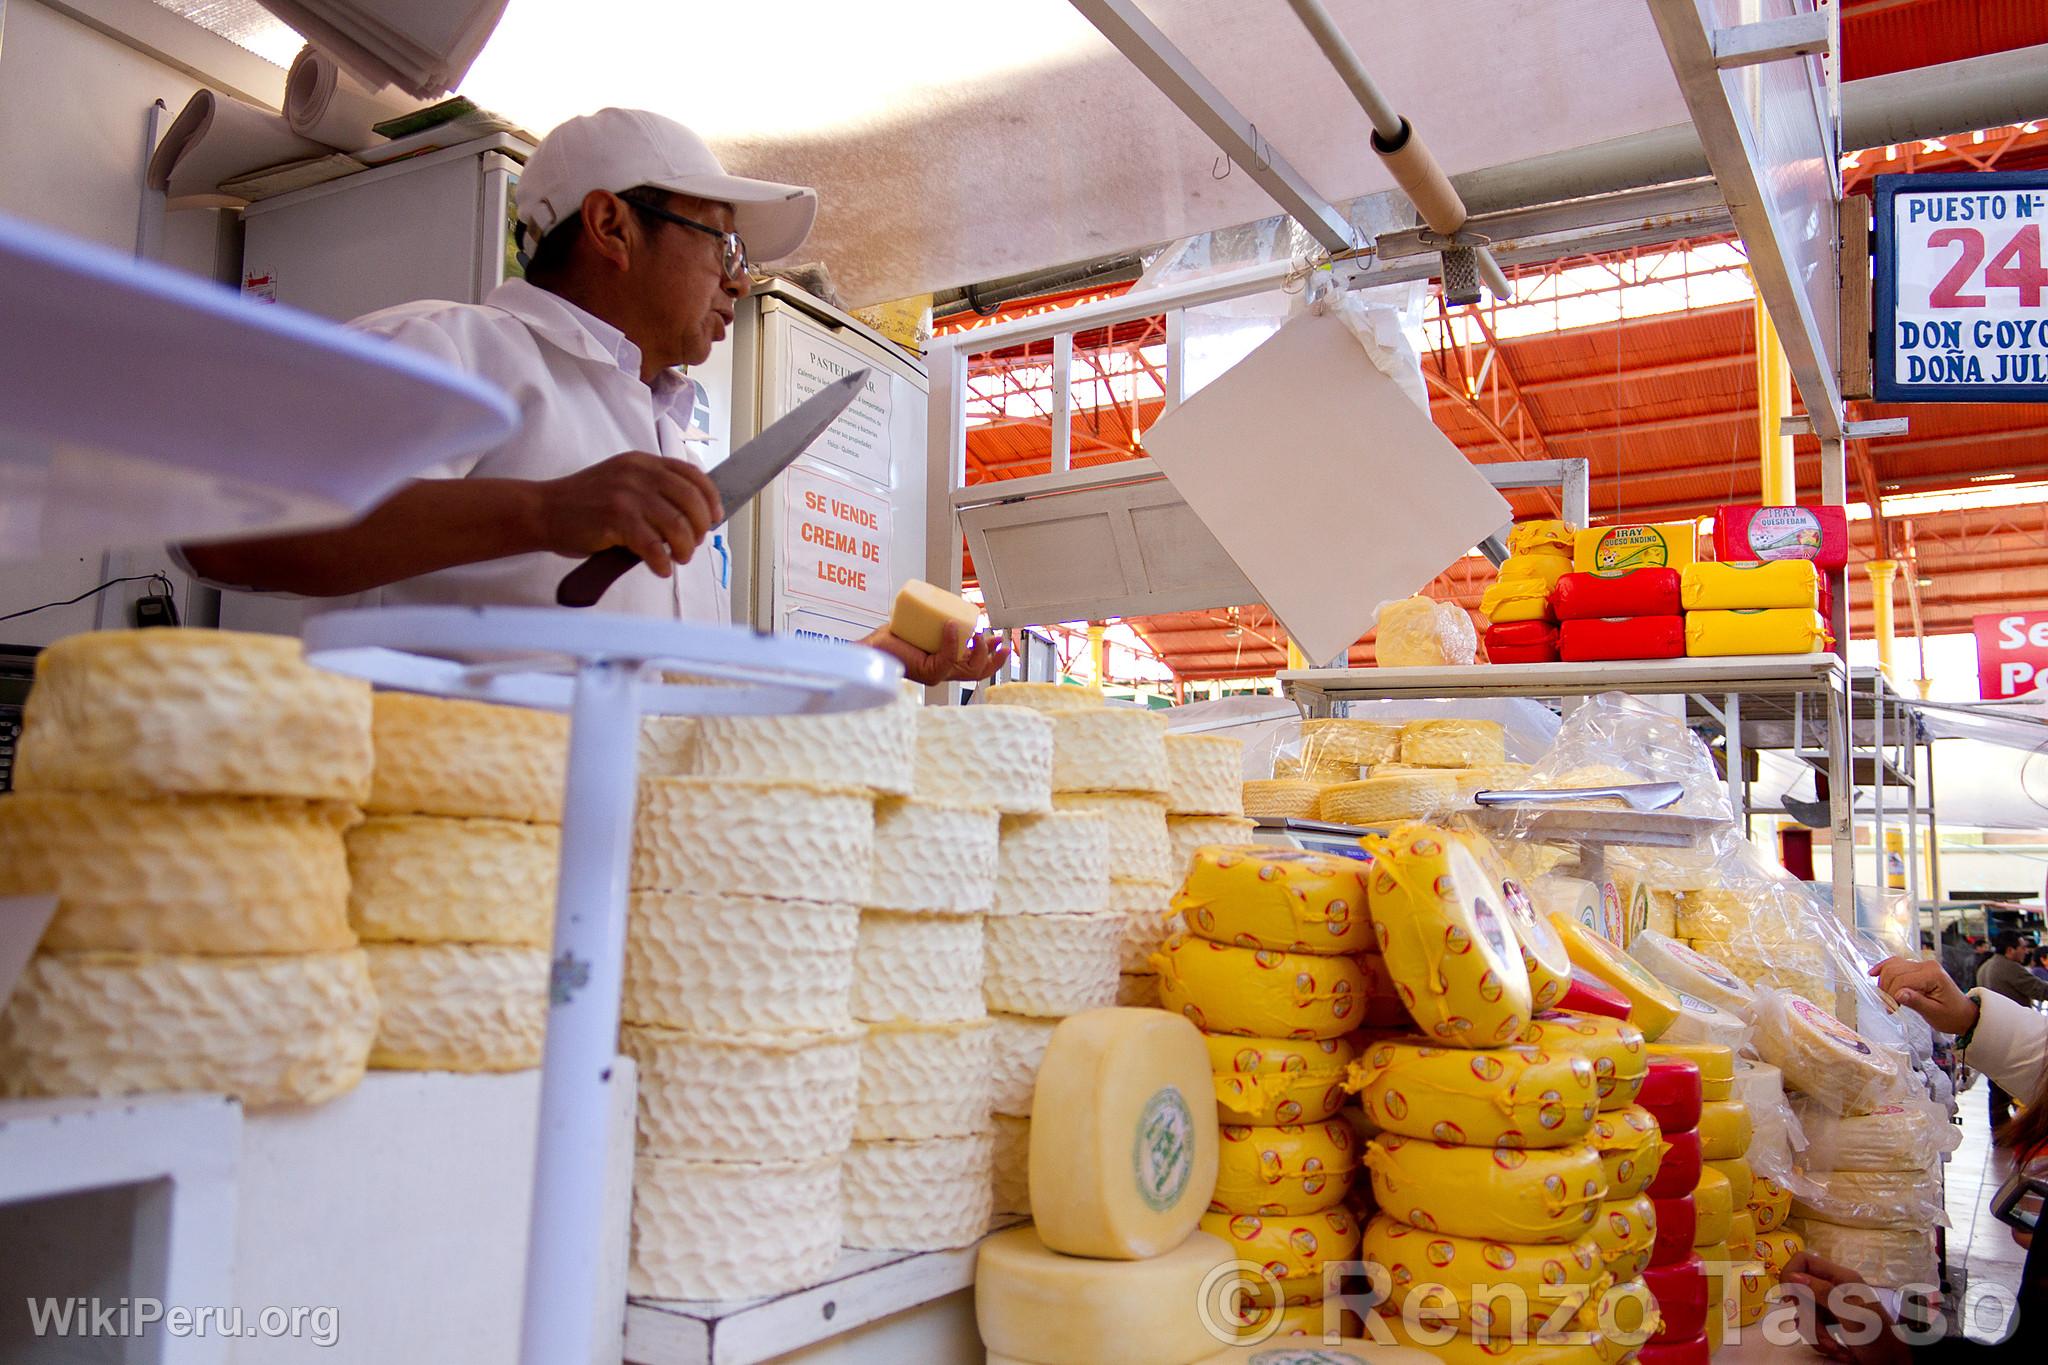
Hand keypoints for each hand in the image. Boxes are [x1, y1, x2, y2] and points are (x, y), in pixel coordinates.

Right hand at [534, 452, 724, 576]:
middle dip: (701, 528)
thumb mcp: (622, 482)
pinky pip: (653, 546)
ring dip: (685, 548)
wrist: (544, 510)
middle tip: (694, 544)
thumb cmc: (585, 504)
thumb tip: (693, 518)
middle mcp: (639, 474)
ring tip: (679, 559)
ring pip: (677, 525)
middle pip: (691, 500)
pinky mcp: (615, 519)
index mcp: (643, 462)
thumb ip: (654, 491)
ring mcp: (627, 495)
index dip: (711, 498)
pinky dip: (662, 562)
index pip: (692, 475)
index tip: (715, 518)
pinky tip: (660, 569)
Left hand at [866, 622, 1011, 686]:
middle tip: (998, 641)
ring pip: (968, 669)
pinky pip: (947, 659)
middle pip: (977, 672)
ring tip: (978, 633)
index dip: (992, 656)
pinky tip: (952, 626)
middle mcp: (943, 671)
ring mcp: (937, 674)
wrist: (872, 648)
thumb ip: (936, 622)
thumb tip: (950, 607)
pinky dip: (953, 642)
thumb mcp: (923, 627)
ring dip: (977, 650)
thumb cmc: (892, 639)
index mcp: (945, 663)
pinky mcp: (928, 672)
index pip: (975, 666)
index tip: (1000, 641)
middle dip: (993, 659)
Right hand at [1779, 1252, 1911, 1364]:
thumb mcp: (1850, 1314)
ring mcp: (1831, 1305)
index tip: (1789, 1298)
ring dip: (1815, 1334)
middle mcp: (1834, 1288)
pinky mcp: (1830, 1322)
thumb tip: (1793, 1277)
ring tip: (1835, 1347)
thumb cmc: (1877, 1338)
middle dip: (1808, 1316)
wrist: (1893, 1364)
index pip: (1803, 1260)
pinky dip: (1820, 1341)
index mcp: (1841, 1278)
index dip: (1790, 1275)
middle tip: (1822, 1331)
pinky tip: (1837, 1350)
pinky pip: (1810, 1326)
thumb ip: (1822, 1293)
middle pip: (1800, 1291)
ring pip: (1803, 1311)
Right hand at [1871, 955, 1977, 1034]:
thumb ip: (1916, 1002)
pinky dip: (1884, 968)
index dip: (1892, 995)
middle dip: (1886, 989)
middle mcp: (1927, 965)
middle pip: (1894, 971)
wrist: (1964, 1014)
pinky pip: (1896, 964)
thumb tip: (1897, 994)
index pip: (1902, 980)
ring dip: (1884, 982)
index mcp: (1933, 975)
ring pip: (1892, 966)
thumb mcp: (1935, 1013)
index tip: (1890, 1009)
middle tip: (1888, 1006)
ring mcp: (1922, 965)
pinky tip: (1873, 974)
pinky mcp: (1917, 967)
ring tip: (1886, 998)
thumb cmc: (1952, 1016)